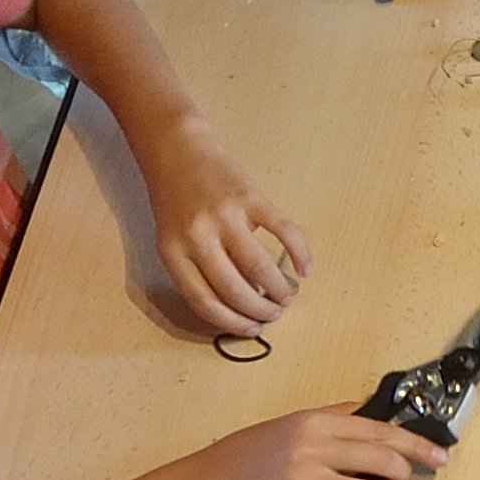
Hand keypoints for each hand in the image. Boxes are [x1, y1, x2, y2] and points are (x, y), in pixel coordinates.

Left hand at [139, 128, 310, 336]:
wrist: (178, 151)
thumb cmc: (175, 201)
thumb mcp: (173, 239)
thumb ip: (199, 269)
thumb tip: (243, 302)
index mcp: (173, 252)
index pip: (204, 300)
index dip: (232, 322)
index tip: (252, 329)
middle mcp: (197, 236)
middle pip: (234, 289)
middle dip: (260, 311)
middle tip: (275, 314)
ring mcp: (226, 216)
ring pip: (259, 267)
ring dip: (279, 289)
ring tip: (287, 296)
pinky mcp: (251, 197)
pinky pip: (282, 230)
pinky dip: (299, 252)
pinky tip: (306, 267)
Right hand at [185, 408, 445, 479]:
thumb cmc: (248, 451)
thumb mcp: (289, 421)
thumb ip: (333, 416)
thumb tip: (371, 412)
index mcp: (313, 422)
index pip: (379, 430)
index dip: (416, 444)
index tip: (441, 454)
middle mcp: (314, 450)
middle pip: (384, 461)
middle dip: (403, 472)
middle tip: (400, 477)